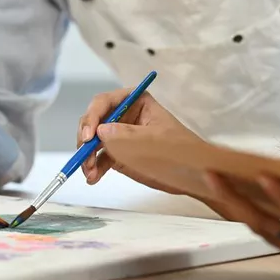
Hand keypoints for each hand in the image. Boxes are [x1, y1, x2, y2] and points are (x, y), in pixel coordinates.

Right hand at [77, 90, 197, 190]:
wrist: (195, 176)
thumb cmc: (180, 153)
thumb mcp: (153, 142)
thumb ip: (125, 135)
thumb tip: (100, 131)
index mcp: (137, 102)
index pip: (105, 102)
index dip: (93, 116)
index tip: (87, 135)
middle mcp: (125, 115)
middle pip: (95, 121)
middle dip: (86, 138)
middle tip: (84, 155)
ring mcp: (121, 136)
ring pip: (94, 141)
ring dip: (87, 156)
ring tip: (89, 172)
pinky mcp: (119, 154)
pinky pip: (100, 157)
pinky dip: (94, 167)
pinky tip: (93, 178)